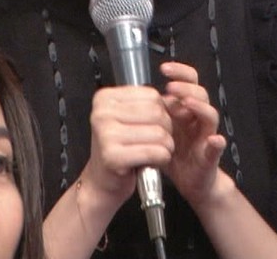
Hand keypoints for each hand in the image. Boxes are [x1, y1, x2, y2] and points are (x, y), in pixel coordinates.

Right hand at [79, 85, 174, 210]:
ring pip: (159, 133)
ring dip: (165, 146)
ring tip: (154, 151)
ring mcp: (105, 134)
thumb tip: (175, 98)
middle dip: (166, 129)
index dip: (161, 112)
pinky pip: (154, 151)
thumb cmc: (119, 148)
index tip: (150, 125)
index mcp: (105, 98)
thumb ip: (147, 104)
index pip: (152, 95)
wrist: (102, 180)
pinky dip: (161, 158)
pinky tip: (152, 161)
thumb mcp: (129, 117)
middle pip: (157, 113)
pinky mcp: (112, 156)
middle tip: (155, 141)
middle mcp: (102, 113)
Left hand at [160, 62, 230, 206]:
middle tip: (171, 86)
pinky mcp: (210, 155)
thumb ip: (153, 115)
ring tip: (187, 103)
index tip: (165, 68)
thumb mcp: (160, 131)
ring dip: (200, 107)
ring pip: (210, 115)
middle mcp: (198, 120)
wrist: (192, 181)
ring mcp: (206, 136)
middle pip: (200, 94)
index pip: (188, 83)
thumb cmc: (175, 156)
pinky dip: (216, 143)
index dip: (179, 73)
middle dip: (186, 87)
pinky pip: (216, 147)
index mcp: (185, 111)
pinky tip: (214, 140)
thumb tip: (136, 98)